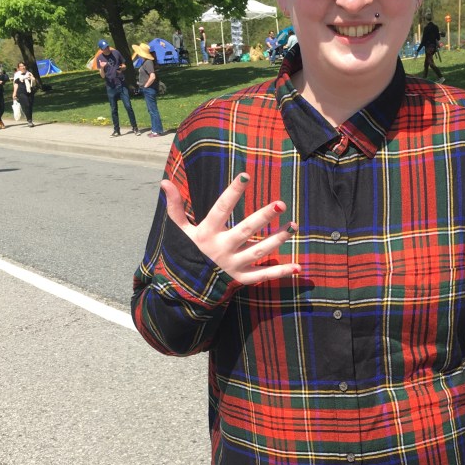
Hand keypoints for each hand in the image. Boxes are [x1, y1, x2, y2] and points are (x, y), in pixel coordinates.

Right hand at [163, 173, 300, 284]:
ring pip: (259, 251)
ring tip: (294, 226)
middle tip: (281, 204)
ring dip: (278, 239)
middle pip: (246, 230)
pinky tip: (298, 267)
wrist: (185, 289)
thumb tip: (165, 182)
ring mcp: (233, 265)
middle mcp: (222, 249)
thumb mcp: (179, 231)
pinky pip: (263, 275)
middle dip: (263, 217)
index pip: (221, 209)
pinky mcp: (241, 279)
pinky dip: (281, 272)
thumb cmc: (185, 254)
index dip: (233, 192)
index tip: (246, 175)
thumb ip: (175, 207)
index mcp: (207, 233)